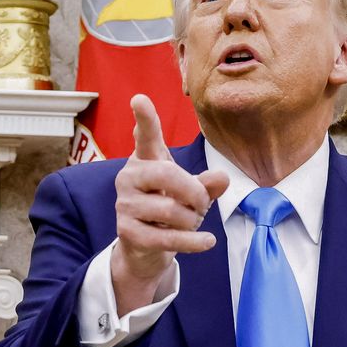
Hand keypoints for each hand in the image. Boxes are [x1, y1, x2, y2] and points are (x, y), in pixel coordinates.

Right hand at [111, 94, 229, 312]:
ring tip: (191, 222)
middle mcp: (129, 177)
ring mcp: (124, 205)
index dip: (145, 118)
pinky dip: (194, 241)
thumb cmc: (170, 209)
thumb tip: (222, 177)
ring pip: (171, 210)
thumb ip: (207, 183)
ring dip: (192, 220)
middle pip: (167, 174)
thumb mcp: (192, 193)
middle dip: (194, 192)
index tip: (139, 99)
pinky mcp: (127, 232)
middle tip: (202, 203)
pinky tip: (207, 241)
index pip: (145, 136)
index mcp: (146, 161)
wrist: (146, 247)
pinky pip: (168, 237)